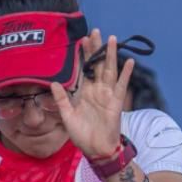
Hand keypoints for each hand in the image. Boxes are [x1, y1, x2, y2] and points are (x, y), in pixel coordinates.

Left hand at [49, 30, 133, 161]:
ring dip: (111, 55)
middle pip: (97, 65)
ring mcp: (108, 95)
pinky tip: (129, 62)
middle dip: (96, 48)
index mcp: (85, 93)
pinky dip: (126, 74)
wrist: (96, 150)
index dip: (84, 55)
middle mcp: (97, 91)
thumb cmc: (82, 136)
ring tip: (112, 39)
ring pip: (109, 70)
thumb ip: (62, 99)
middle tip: (95, 31)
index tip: (81, 39)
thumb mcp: (67, 116)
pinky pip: (121, 86)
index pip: (84, 69)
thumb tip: (53, 82)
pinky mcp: (116, 103)